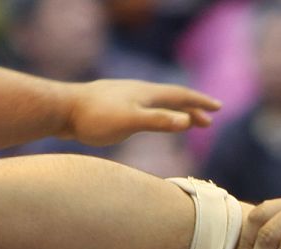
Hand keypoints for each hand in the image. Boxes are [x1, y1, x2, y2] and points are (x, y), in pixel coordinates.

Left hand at [65, 80, 219, 145]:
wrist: (62, 110)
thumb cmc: (94, 117)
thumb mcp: (130, 121)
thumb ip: (157, 121)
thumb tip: (186, 121)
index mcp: (146, 94)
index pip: (180, 96)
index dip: (200, 103)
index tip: (218, 108)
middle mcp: (139, 93)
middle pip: (172, 99)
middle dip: (192, 109)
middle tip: (209, 121)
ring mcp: (126, 99)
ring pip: (158, 104)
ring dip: (175, 113)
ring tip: (186, 123)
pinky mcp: (114, 108)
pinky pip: (145, 110)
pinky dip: (158, 116)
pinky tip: (151, 122)